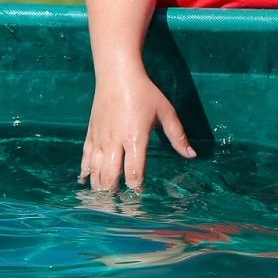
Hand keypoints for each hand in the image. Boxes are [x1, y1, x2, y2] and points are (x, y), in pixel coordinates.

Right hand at [79, 74, 195, 191]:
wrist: (117, 75)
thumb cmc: (145, 93)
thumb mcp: (167, 112)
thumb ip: (177, 136)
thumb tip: (191, 155)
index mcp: (135, 138)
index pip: (134, 170)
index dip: (136, 186)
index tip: (140, 194)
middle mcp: (114, 141)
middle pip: (110, 174)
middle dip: (115, 190)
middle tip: (120, 202)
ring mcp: (100, 138)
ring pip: (95, 168)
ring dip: (99, 184)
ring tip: (104, 196)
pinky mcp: (90, 133)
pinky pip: (85, 156)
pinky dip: (85, 170)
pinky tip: (85, 180)